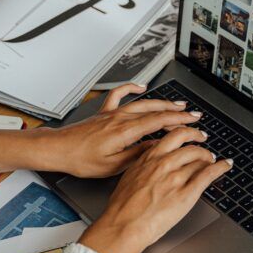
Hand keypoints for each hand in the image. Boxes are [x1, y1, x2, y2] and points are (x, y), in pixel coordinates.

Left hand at [0, 84, 203, 176]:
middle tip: (193, 115)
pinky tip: (141, 86)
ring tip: (178, 104)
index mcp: (125, 132)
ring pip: (142, 103)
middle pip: (155, 111)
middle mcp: (120, 118)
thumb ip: (137, 155)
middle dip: (177, 112)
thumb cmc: (81, 160)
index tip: (194, 124)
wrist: (58, 150)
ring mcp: (112, 113)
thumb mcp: (113, 166)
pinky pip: (120, 94)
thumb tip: (157, 148)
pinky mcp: (103, 112)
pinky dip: (132, 88)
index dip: (180, 122)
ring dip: (162, 102)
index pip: (160, 123)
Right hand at [80, 127, 232, 252]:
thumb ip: (143, 168)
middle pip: (189, 145)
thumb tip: (151, 166)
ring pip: (199, 159)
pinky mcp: (187, 193)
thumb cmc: (122, 209)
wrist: (123, 226)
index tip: (189, 135)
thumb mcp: (129, 178)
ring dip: (209, 158)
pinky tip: (225, 165)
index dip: (185, 134)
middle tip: (204, 145)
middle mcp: (164, 164)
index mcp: (148, 159)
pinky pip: (208, 174)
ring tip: (212, 160)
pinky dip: (220, 167)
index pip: (172, 137)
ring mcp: (176, 178)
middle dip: (200, 144)